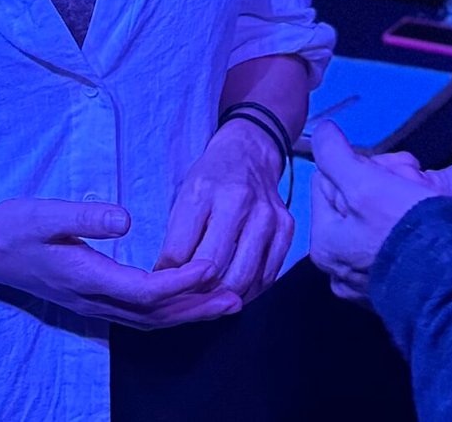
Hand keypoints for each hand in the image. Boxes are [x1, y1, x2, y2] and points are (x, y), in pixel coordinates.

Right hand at [0, 197, 240, 328]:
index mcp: (85, 277)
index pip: (143, 291)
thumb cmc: (15, 226)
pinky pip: (138, 316)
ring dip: (187, 314)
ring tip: (223, 302)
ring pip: (148, 321)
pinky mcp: (92, 300)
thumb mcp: (46, 212)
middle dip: (196, 308)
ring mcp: (92, 305)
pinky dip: (168, 312)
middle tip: (236, 296)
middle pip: (153, 316)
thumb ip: (86, 215)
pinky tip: (186, 301)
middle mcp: (92, 299)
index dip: (179, 282)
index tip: (210, 266)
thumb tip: (125, 220)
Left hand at [154, 118, 293, 304]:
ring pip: (242, 278)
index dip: (168, 278)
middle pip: (213, 268)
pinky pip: (267, 276)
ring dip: (223, 297)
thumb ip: (177, 240)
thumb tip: (166, 284)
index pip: (180, 252)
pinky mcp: (286, 227)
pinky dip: (249, 292)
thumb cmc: (211, 179)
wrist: (249, 152)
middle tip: (189, 298)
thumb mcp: (184, 197)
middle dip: (197, 291)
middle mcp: (238, 200)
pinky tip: (236, 291)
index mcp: (203, 191)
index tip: (165, 286)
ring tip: (210, 298)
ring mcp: (266, 214)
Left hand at [309, 122, 444, 302]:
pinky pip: (394, 237)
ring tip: (426, 199)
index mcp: (325, 244)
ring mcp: (367, 280)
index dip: (359, 164)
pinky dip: (408, 224)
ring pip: (376, 213)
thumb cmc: (407, 231)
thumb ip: (334, 154)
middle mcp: (339, 267)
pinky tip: (427, 223)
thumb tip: (322, 129)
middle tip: (413, 180)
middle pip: (353, 196)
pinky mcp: (395, 284)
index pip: (329, 178)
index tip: (388, 170)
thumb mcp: (366, 184)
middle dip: (383, 180)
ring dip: (400, 196)